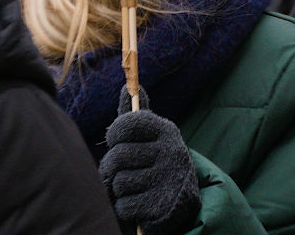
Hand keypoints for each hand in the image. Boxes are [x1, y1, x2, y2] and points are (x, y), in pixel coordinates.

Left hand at [100, 88, 200, 234]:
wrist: (183, 202)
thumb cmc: (157, 162)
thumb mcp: (151, 137)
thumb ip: (136, 116)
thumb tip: (128, 87)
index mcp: (166, 131)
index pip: (129, 123)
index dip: (114, 133)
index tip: (114, 140)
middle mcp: (171, 152)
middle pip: (118, 156)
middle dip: (110, 166)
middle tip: (116, 170)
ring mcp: (168, 180)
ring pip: (119, 182)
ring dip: (118, 188)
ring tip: (130, 186)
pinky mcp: (162, 207)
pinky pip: (124, 205)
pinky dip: (124, 208)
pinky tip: (135, 202)